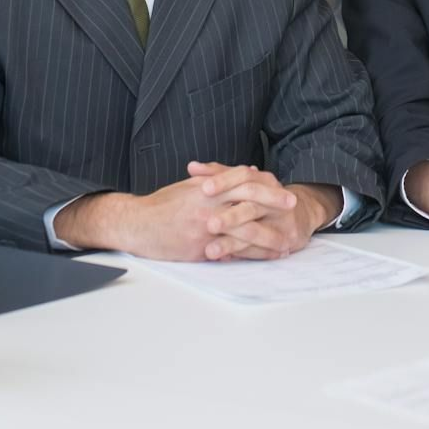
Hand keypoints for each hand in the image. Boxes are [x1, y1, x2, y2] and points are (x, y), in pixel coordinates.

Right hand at [56, 163, 307, 261]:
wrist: (136, 224)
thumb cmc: (162, 205)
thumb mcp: (189, 187)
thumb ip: (216, 180)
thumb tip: (244, 172)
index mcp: (205, 187)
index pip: (241, 179)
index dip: (264, 183)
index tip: (282, 187)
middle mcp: (206, 204)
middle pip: (247, 198)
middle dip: (272, 201)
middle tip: (292, 204)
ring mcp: (203, 227)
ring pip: (242, 227)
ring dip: (266, 233)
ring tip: (284, 239)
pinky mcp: (198, 248)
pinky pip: (229, 251)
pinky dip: (248, 254)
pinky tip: (261, 256)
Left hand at [187, 161, 335, 259]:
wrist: (298, 213)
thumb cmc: (262, 196)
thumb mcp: (244, 182)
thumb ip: (218, 174)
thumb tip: (191, 167)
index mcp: (262, 179)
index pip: (243, 176)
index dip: (223, 181)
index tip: (203, 188)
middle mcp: (274, 198)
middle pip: (251, 205)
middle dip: (230, 216)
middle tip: (209, 224)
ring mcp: (282, 220)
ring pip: (255, 231)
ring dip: (232, 242)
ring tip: (210, 250)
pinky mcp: (286, 240)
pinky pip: (262, 251)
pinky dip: (242, 255)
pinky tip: (225, 260)